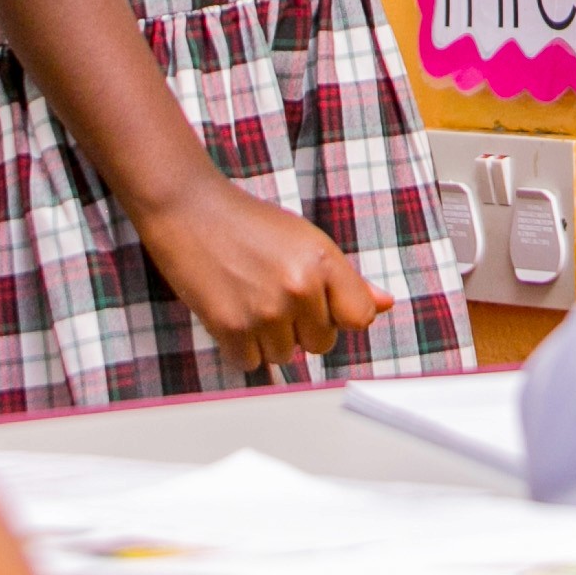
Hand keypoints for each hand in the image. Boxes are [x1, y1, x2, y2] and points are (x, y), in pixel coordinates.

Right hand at [130, 177, 382, 375]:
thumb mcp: (307, 241)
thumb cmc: (249, 223)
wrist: (190, 211)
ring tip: (250, 298)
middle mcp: (300, 286)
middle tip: (275, 294)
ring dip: (268, 338)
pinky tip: (232, 312)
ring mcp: (266, 310)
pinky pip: (250, 363)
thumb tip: (385, 305)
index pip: (360, 318)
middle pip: (321, 343)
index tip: (320, 303)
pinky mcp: (231, 328)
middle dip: (302, 327)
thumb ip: (348, 280)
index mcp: (324, 261)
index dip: (339, 315)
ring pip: (285, 356)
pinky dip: (240, 347)